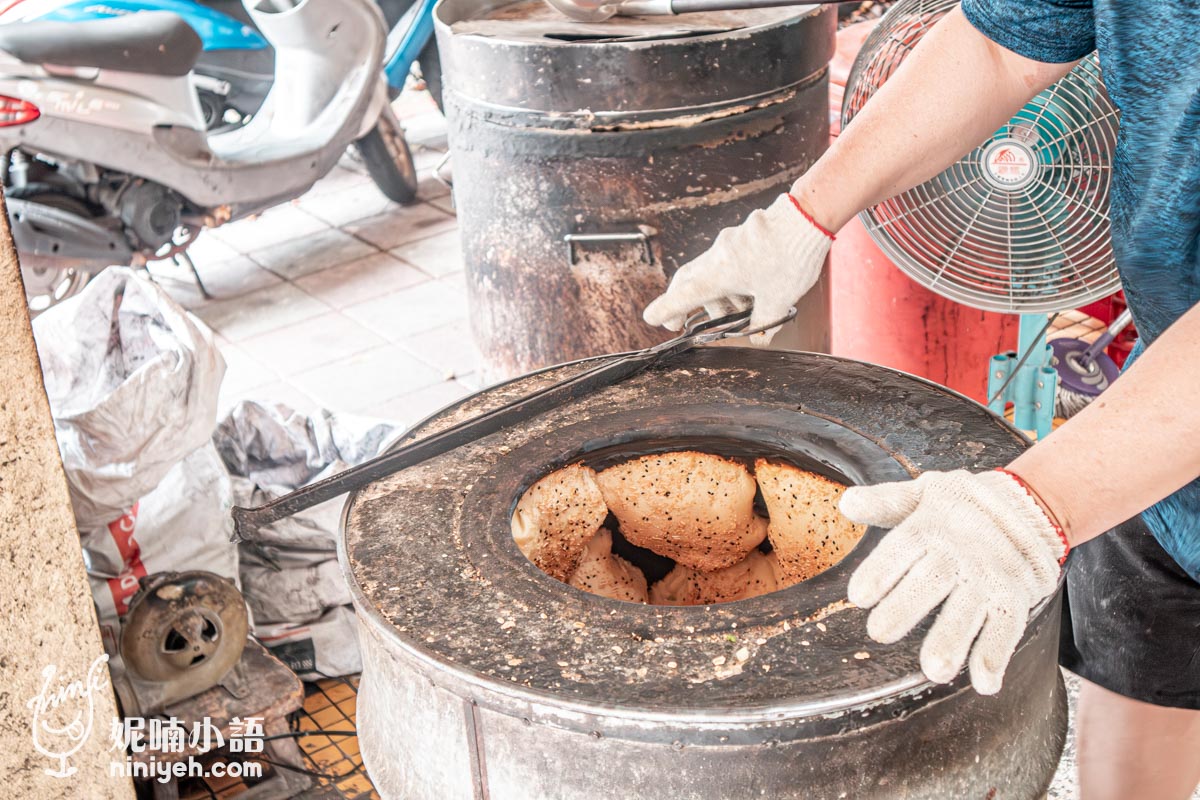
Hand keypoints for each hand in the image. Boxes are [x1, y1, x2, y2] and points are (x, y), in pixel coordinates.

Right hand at [642, 193, 833, 344]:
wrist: (807, 218)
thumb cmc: (790, 259)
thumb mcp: (778, 300)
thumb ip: (765, 322)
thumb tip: (759, 336)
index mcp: (720, 274)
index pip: (684, 295)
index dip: (666, 309)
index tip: (651, 318)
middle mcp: (718, 257)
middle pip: (689, 281)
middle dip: (684, 302)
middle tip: (681, 321)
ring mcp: (728, 244)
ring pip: (710, 273)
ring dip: (717, 294)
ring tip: (740, 309)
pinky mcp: (741, 237)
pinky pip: (726, 261)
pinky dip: (730, 280)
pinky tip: (752, 289)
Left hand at [839, 470, 1067, 694]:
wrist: (1028, 508)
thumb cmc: (962, 508)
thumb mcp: (924, 495)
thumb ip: (885, 503)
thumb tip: (847, 503)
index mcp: (930, 526)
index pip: (902, 547)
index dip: (882, 570)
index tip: (859, 597)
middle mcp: (959, 553)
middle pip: (932, 580)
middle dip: (906, 607)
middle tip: (879, 633)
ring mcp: (987, 577)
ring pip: (969, 609)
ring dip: (953, 640)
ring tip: (933, 670)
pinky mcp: (1012, 598)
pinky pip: (1007, 627)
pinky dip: (996, 655)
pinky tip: (983, 683)